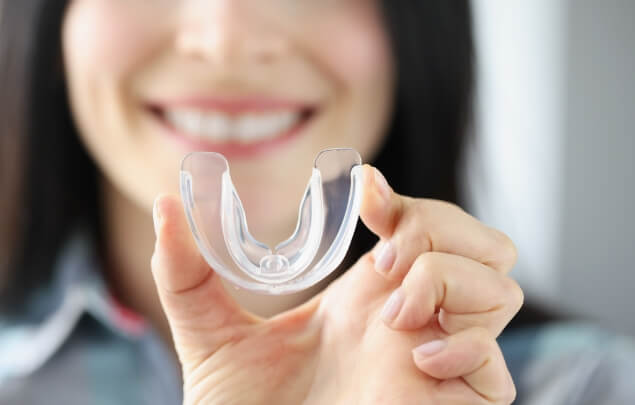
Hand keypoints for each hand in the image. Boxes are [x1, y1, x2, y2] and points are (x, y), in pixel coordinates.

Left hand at [151, 165, 521, 404]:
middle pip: (482, 245)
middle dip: (441, 228)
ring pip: (502, 290)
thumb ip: (187, 273)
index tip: (365, 193)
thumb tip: (164, 204)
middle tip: (386, 256)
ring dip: (449, 280)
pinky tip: (414, 356)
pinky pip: (496, 365)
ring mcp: (437, 363)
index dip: (404, 198)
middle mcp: (411, 322)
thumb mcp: (212, 337)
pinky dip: (464, 347)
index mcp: (367, 299)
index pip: (421, 225)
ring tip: (392, 313)